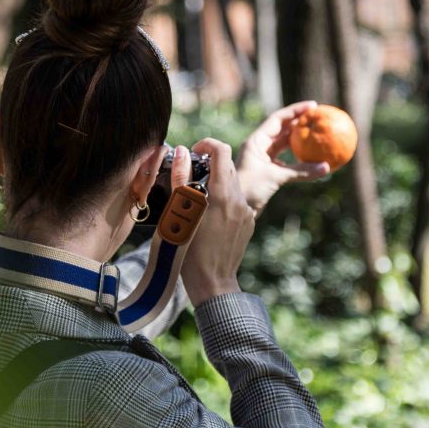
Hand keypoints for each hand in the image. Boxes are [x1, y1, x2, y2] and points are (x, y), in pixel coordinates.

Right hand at [170, 141, 255, 305]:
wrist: (213, 283)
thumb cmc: (189, 252)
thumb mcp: (179, 214)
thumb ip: (181, 179)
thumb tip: (181, 151)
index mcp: (222, 195)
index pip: (221, 151)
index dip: (206, 144)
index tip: (193, 152)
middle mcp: (240, 200)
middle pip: (227, 167)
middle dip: (209, 165)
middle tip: (189, 177)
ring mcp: (247, 212)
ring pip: (232, 185)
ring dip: (215, 184)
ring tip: (196, 202)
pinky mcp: (249, 223)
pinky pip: (237, 202)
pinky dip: (223, 201)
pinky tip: (209, 218)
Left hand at [235, 101, 330, 216]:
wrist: (237, 209)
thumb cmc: (250, 189)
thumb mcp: (276, 177)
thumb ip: (301, 171)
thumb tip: (326, 167)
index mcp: (256, 141)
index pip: (278, 119)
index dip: (295, 110)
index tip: (313, 105)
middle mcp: (259, 147)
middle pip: (282, 128)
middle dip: (299, 122)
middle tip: (317, 117)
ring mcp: (264, 159)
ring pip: (284, 144)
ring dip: (299, 139)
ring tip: (317, 133)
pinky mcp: (268, 171)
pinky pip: (287, 160)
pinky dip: (299, 158)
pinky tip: (312, 158)